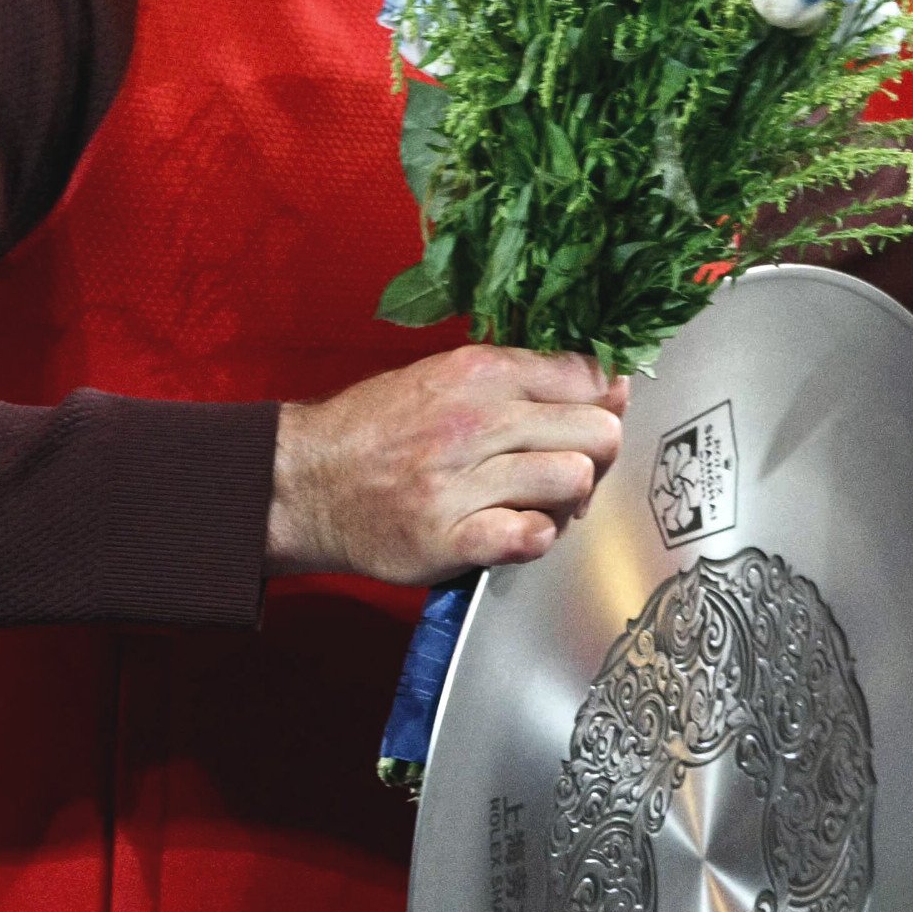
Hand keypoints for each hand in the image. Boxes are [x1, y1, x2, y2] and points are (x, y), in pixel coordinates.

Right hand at [266, 347, 630, 581]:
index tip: (588, 421)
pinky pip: (529, 536)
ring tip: (535, 503)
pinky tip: (515, 531)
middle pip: (596, 432)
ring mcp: (458, 481)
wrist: (301, 482)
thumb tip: (611, 384)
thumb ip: (525, 377)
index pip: (589, 377)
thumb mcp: (447, 377)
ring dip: (567, 500)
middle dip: (596, 455)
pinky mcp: (445, 536)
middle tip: (566, 470)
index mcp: (478, 372)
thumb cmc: (380, 429)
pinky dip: (535, 538)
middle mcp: (473, 420)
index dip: (602, 403)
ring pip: (572, 481)